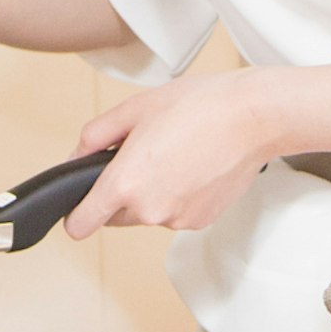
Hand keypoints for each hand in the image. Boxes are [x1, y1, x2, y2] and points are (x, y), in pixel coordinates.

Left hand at [67, 72, 290, 235]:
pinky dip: (178, 196)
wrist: (254, 118)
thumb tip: (76, 157)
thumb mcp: (134, 108)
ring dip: (151, 193)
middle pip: (115, 217)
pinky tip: (194, 166)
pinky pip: (175, 213)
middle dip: (119, 193)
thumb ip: (95, 136)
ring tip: (175, 154)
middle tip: (142, 156)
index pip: (82, 225)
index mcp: (125, 183)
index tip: (80, 206)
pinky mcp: (201, 220)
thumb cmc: (199, 106)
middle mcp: (149, 210)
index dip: (76, 215)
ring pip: (148, 213)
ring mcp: (177, 219)